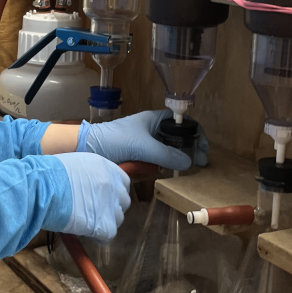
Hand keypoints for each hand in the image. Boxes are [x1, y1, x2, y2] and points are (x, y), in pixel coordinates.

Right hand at [53, 153, 130, 243]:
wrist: (40, 189)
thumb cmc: (46, 175)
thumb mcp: (73, 165)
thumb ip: (86, 175)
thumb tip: (86, 186)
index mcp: (105, 167)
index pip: (123, 182)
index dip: (113, 192)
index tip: (102, 198)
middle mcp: (112, 184)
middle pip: (123, 202)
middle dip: (111, 208)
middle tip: (94, 212)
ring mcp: (110, 205)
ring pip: (118, 219)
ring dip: (105, 222)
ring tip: (87, 224)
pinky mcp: (104, 225)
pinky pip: (108, 236)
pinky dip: (99, 237)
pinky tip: (86, 234)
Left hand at [78, 110, 208, 169]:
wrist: (87, 150)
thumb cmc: (114, 140)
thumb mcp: (143, 146)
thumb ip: (166, 154)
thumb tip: (188, 163)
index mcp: (154, 119)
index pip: (182, 122)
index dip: (195, 133)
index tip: (204, 148)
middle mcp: (152, 130)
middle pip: (178, 138)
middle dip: (190, 149)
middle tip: (200, 163)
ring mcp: (145, 144)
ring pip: (168, 151)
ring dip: (179, 159)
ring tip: (190, 170)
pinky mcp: (138, 157)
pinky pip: (157, 162)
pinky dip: (165, 167)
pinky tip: (172, 173)